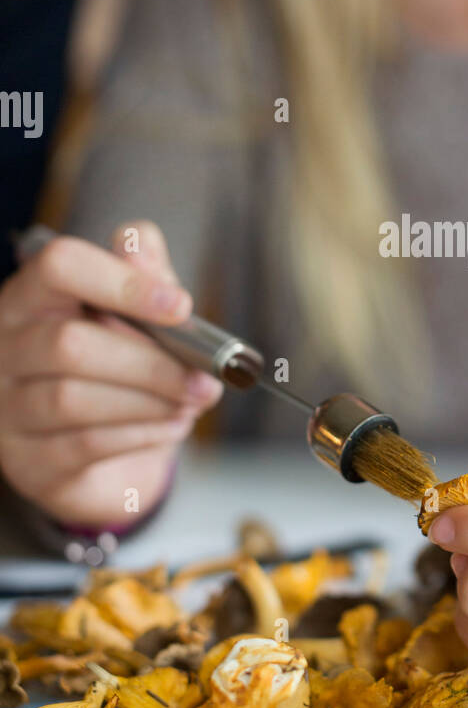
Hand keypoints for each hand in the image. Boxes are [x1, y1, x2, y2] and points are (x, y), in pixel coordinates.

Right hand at [0, 221, 221, 527]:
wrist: (107, 452)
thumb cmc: (120, 366)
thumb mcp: (140, 313)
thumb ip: (145, 275)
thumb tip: (140, 246)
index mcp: (31, 295)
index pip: (61, 267)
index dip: (123, 282)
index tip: (181, 306)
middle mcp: (4, 347)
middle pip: (70, 344)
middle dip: (151, 362)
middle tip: (206, 376)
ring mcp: (8, 407)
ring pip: (74, 400)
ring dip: (151, 401)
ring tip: (194, 400)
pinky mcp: (27, 461)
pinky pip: (84, 444)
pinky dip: (141, 434)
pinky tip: (172, 424)